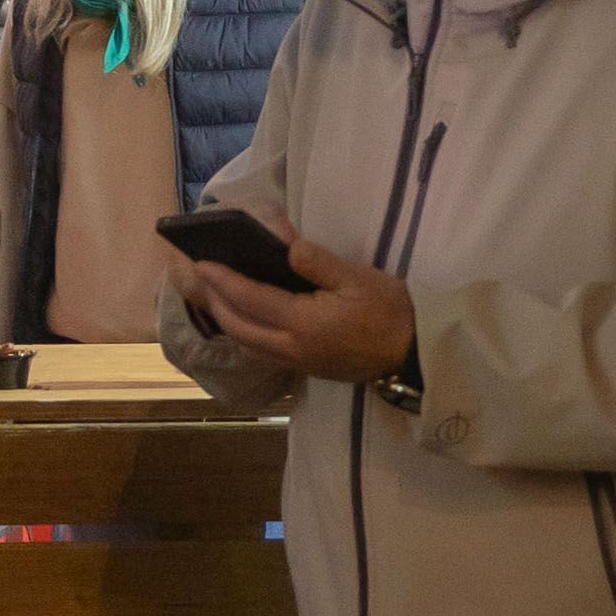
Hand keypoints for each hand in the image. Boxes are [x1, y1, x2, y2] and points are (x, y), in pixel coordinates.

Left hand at [184, 235, 417, 383]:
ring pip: (246, 344)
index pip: (250, 299)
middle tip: (202, 277)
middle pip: (238, 326)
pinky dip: (245, 335)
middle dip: (215, 301)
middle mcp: (292, 347)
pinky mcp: (306, 368)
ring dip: (227, 321)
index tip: (202, 262)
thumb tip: (285, 246)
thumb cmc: (390, 311)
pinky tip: (245, 321)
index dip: (223, 280)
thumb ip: (318, 262)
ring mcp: (297, 362)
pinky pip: (262, 354)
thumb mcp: (358, 278)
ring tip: (216, 297)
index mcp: (303, 322)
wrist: (413, 353)